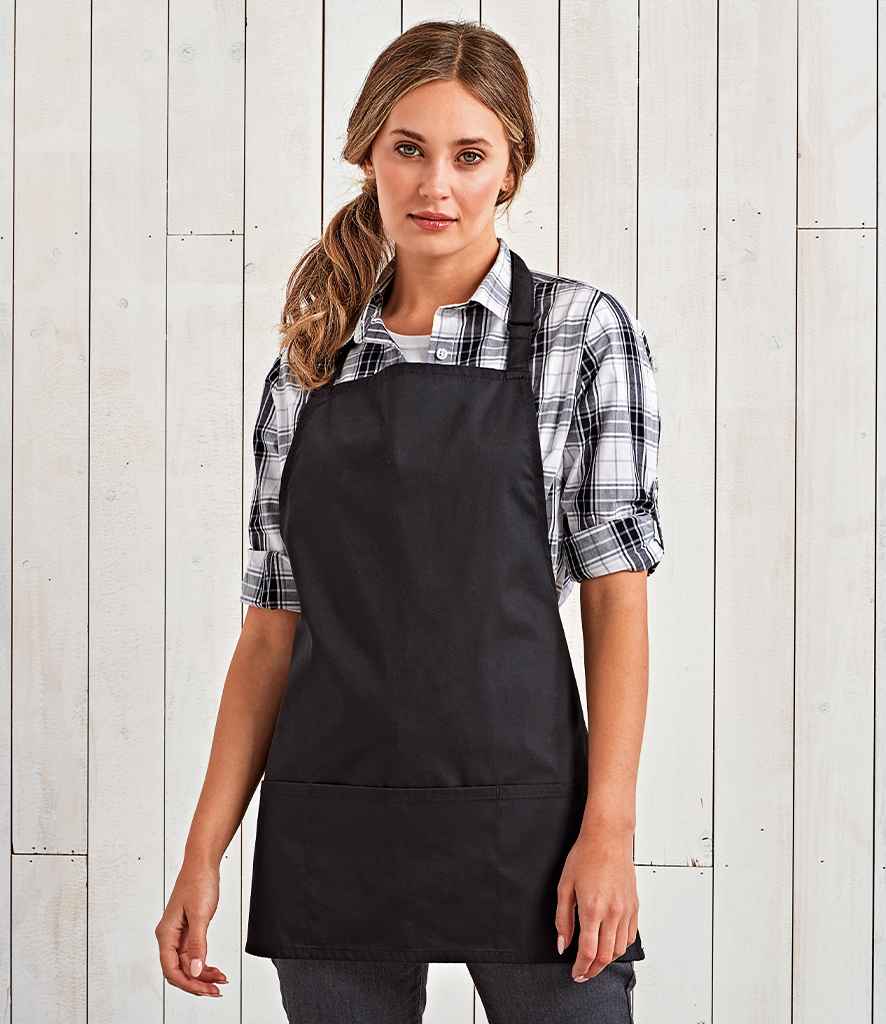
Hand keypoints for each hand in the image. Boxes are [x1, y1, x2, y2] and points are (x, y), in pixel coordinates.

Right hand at [155, 860, 227, 996]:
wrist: (203, 864)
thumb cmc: (198, 882)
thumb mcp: (200, 914)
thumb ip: (198, 943)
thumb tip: (196, 970)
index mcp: (166, 933)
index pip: (171, 969)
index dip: (188, 983)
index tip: (205, 990)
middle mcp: (169, 936)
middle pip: (179, 970)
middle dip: (196, 983)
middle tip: (216, 991)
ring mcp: (179, 935)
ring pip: (188, 964)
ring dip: (203, 975)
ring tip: (220, 981)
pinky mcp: (188, 931)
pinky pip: (194, 954)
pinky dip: (204, 963)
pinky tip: (216, 970)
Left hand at [554, 826, 638, 980]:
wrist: (608, 838)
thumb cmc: (585, 856)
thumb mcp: (565, 886)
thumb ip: (562, 918)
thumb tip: (563, 943)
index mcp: (592, 908)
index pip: (588, 952)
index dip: (581, 968)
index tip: (575, 973)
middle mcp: (612, 913)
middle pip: (605, 956)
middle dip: (593, 970)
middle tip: (583, 973)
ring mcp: (626, 910)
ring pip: (619, 949)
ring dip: (607, 961)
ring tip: (595, 962)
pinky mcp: (634, 906)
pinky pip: (630, 936)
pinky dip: (620, 947)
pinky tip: (610, 945)